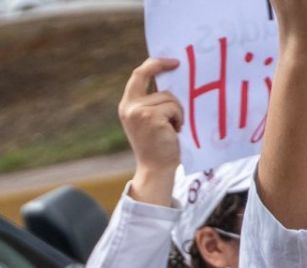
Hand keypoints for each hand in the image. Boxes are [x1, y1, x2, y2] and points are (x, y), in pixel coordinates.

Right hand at [120, 58, 182, 205]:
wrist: (156, 168)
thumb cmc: (158, 145)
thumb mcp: (149, 119)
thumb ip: (152, 102)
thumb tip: (172, 78)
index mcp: (127, 106)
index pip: (137, 75)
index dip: (153, 63)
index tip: (170, 61)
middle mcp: (129, 107)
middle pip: (147, 75)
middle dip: (161, 65)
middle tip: (177, 63)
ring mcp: (139, 112)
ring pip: (168, 96)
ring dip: (177, 110)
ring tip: (174, 126)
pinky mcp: (152, 117)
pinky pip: (174, 107)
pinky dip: (179, 118)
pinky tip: (175, 131)